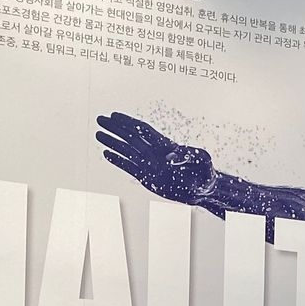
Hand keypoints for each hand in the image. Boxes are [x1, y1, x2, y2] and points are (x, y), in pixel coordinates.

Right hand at [96, 112, 217, 201]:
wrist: (204, 190)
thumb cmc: (206, 173)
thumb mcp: (203, 160)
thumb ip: (190, 154)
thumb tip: (172, 155)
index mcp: (166, 146)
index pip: (143, 130)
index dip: (129, 122)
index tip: (115, 115)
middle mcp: (155, 154)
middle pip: (131, 137)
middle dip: (115, 128)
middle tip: (100, 119)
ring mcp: (150, 165)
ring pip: (127, 151)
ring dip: (113, 142)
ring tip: (98, 134)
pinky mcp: (148, 178)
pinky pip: (129, 167)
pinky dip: (118, 160)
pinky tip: (107, 153)